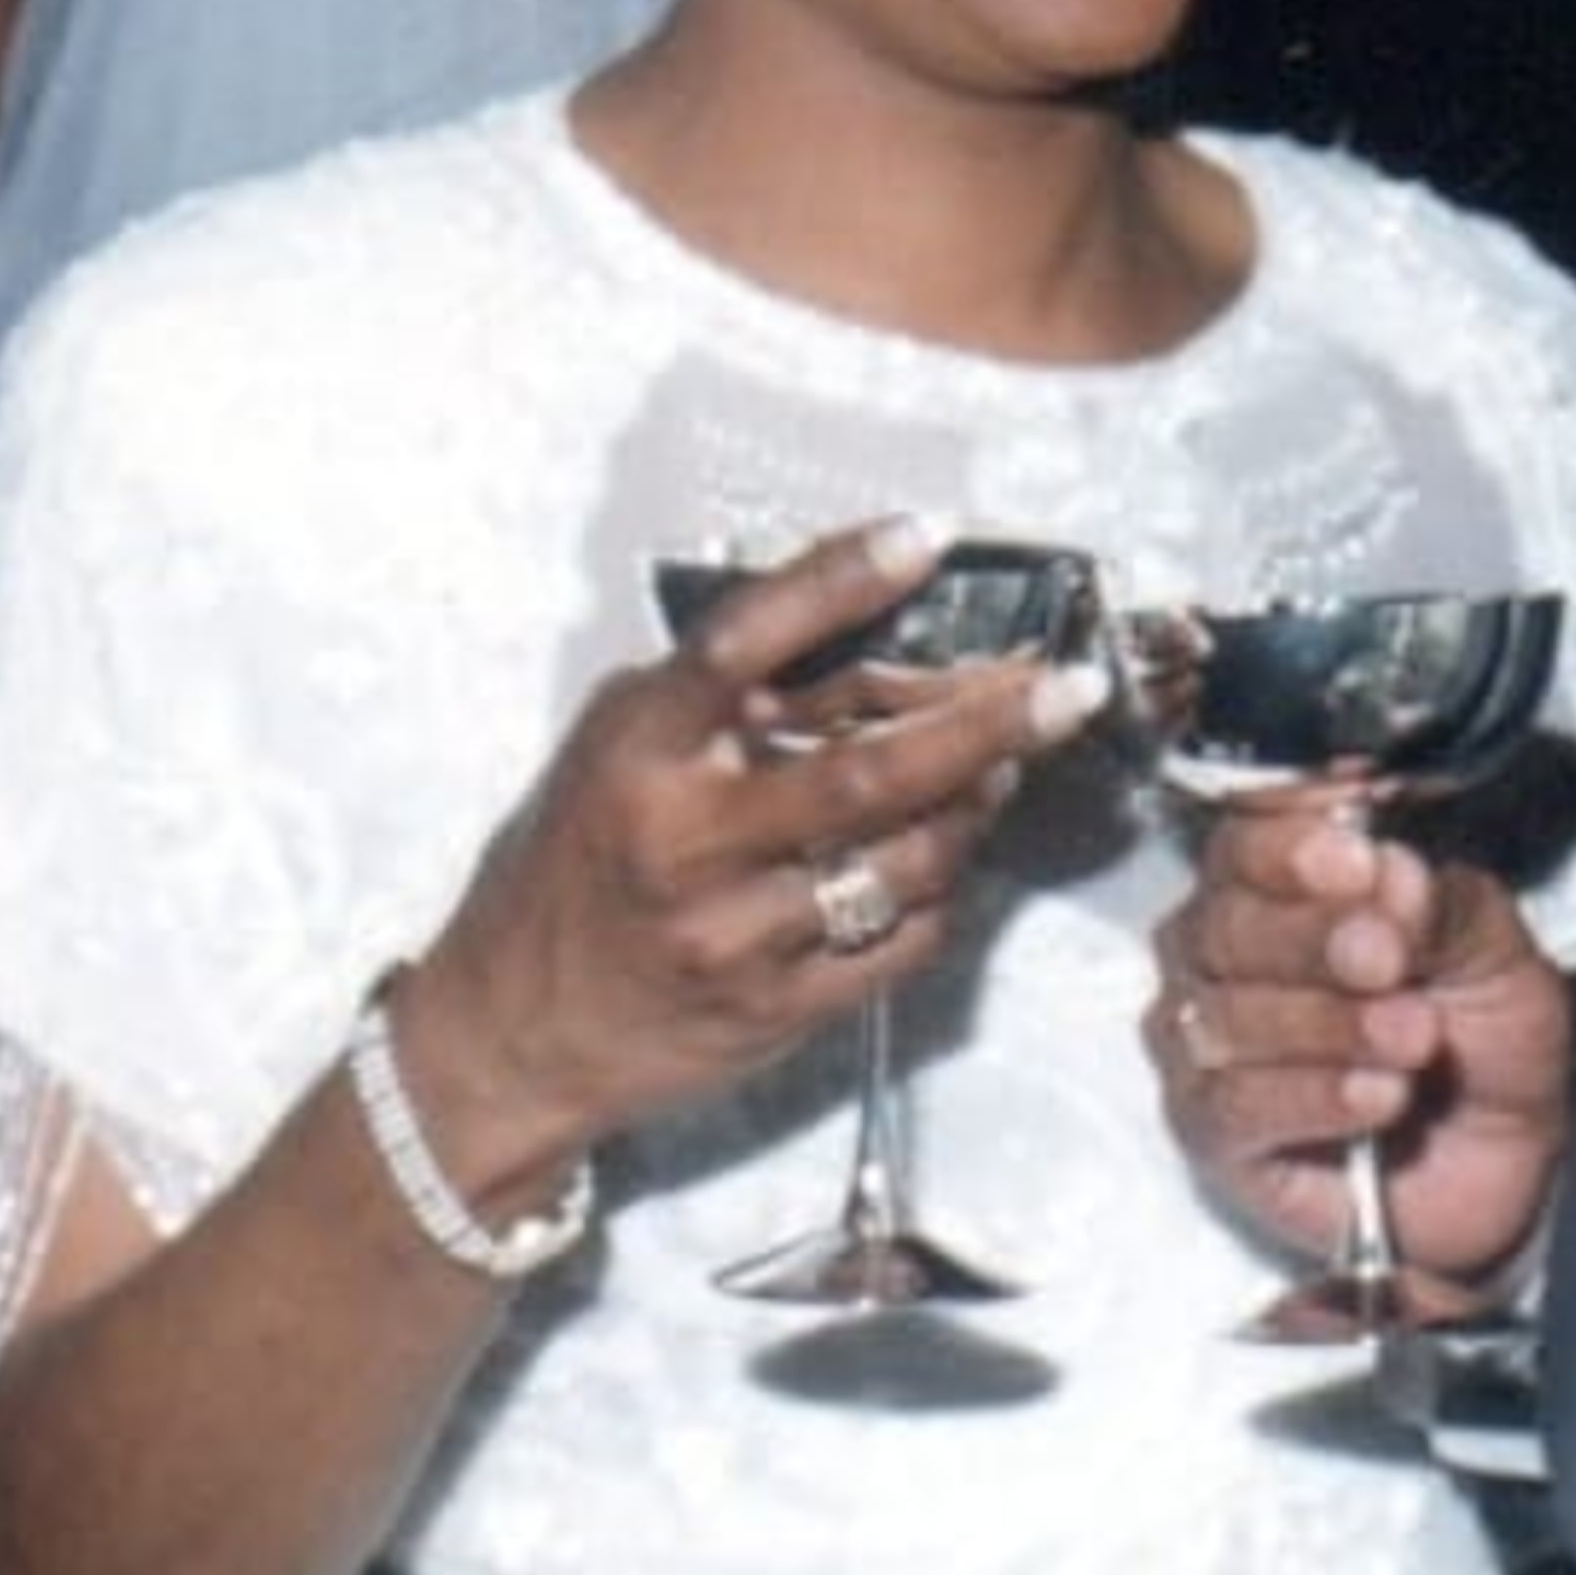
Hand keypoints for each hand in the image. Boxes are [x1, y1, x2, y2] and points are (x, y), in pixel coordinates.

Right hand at [384, 520, 1110, 1201]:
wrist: (505, 1040)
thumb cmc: (572, 867)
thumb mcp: (614, 754)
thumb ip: (714, 700)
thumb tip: (854, 625)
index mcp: (639, 755)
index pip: (744, 643)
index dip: (836, 581)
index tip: (924, 534)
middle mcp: (687, 843)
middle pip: (867, 773)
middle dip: (986, 724)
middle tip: (1070, 687)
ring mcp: (736, 936)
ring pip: (904, 861)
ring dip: (978, 804)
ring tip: (1014, 761)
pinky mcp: (775, 1011)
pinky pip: (901, 939)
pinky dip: (944, 888)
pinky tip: (952, 851)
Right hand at [1147, 799, 1573, 1301]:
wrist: (1507, 1154)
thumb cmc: (1486, 1030)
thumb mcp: (1493, 950)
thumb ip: (1440, 906)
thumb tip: (1391, 868)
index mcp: (1278, 877)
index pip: (1246, 838)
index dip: (1291, 846)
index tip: (1358, 861)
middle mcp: (1219, 947)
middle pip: (1228, 923)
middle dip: (1314, 939)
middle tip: (1391, 959)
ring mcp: (1202, 1040)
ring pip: (1228, 1017)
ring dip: (1330, 1026)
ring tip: (1415, 1037)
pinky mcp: (1210, 1131)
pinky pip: (1234, 1105)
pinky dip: (1313, 1097)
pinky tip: (1380, 1094)